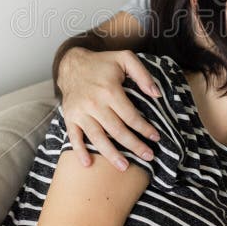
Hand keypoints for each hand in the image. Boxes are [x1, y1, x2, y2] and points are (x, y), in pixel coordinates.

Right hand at [57, 48, 161, 170]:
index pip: (131, 116)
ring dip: (111, 154)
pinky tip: (88, 164)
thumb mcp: (125, 58)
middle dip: (134, 145)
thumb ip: (143, 74)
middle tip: (148, 156)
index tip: (155, 137)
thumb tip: (156, 94)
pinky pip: (73, 137)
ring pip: (97, 138)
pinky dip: (79, 151)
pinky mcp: (70, 117)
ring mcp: (80, 112)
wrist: (72, 63)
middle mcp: (94, 103)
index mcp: (109, 90)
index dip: (144, 128)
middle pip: (117, 131)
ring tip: (124, 167)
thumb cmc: (103, 62)